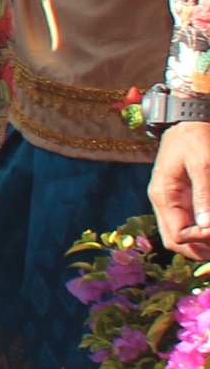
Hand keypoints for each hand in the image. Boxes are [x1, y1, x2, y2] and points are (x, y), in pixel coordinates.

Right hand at [153, 121, 209, 259]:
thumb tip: (208, 226)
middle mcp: (164, 203)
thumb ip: (204, 195)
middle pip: (176, 241)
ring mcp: (172, 202)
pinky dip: (202, 230)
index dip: (201, 240)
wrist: (189, 120)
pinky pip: (189, 223)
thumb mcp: (203, 164)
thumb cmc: (197, 138)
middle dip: (201, 248)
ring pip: (182, 236)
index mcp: (163, 196)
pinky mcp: (182, 198)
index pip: (177, 235)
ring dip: (202, 242)